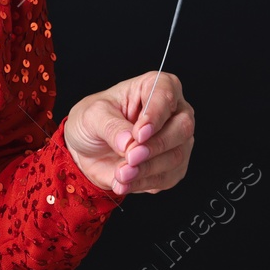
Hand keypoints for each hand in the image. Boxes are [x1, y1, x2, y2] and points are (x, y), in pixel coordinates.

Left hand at [63, 71, 193, 196]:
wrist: (87, 148)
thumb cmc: (93, 120)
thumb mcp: (92, 115)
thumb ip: (111, 126)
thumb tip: (129, 141)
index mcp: (154, 86)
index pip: (166, 95)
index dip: (156, 115)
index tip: (139, 134)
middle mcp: (172, 112)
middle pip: (182, 128)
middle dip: (155, 146)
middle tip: (130, 156)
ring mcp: (176, 140)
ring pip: (176, 156)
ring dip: (147, 169)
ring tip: (120, 173)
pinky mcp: (172, 166)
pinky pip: (167, 177)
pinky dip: (144, 182)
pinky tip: (124, 182)